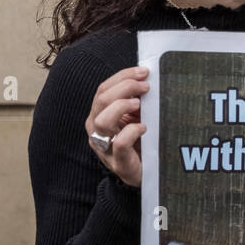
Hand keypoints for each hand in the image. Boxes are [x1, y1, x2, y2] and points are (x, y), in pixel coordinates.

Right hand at [85, 65, 149, 187]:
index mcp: (99, 114)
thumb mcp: (137, 117)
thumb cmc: (141, 141)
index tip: (144, 71)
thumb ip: (138, 100)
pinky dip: (132, 131)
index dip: (122, 77)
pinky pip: (119, 143)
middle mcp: (96, 129)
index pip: (103, 89)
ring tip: (139, 103)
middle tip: (146, 86)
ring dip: (122, 106)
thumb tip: (148, 78)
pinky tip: (144, 127)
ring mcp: (104, 146)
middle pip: (102, 100)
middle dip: (125, 87)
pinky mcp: (118, 162)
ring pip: (102, 120)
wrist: (144, 173)